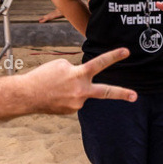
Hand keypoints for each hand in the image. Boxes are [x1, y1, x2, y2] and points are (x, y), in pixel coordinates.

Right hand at [22, 48, 136, 113]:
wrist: (27, 96)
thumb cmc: (43, 77)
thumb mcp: (61, 65)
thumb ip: (78, 70)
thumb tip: (85, 80)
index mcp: (78, 75)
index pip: (99, 63)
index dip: (114, 56)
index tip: (127, 52)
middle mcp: (81, 91)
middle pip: (105, 92)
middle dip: (121, 94)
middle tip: (135, 96)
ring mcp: (77, 103)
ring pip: (81, 92)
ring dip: (72, 89)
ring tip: (56, 88)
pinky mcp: (71, 111)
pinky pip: (74, 100)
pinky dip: (67, 96)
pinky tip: (56, 95)